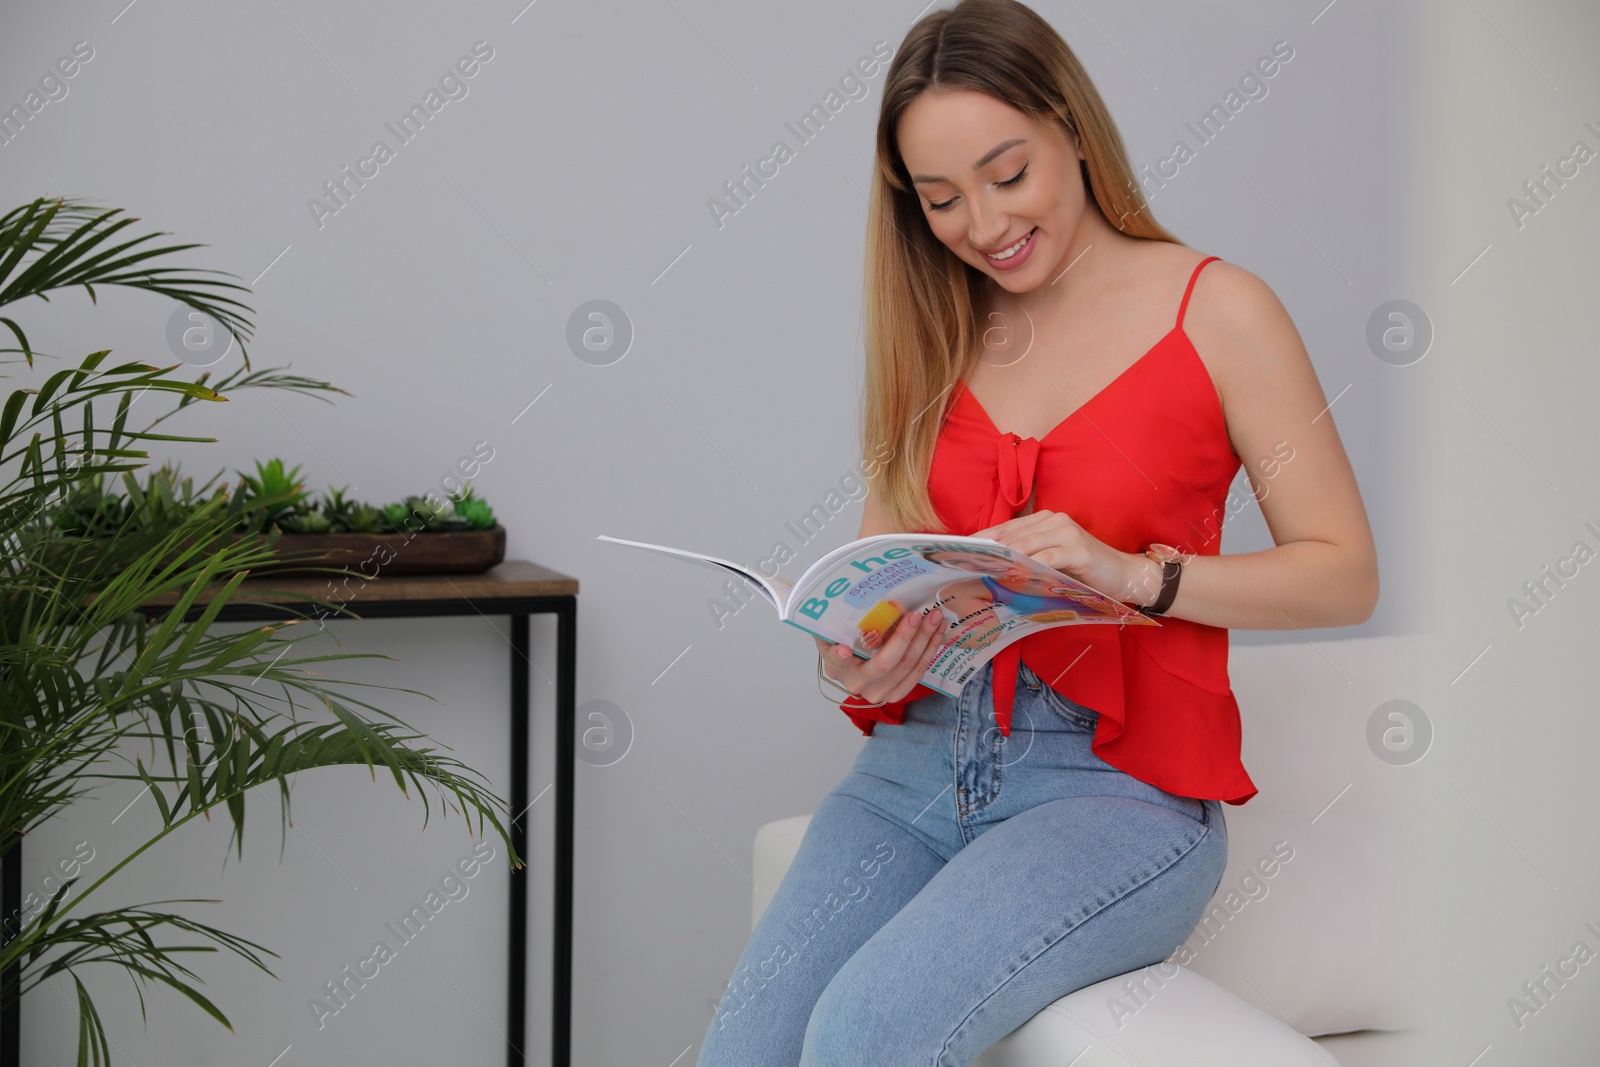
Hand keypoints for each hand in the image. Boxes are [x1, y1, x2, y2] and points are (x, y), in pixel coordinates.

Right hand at [814, 607, 946, 703]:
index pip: (837, 662)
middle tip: (916, 614)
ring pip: (907, 667)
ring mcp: (879, 692)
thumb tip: (875, 601)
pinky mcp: (897, 693)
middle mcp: (857, 683)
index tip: (843, 649)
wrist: (858, 667)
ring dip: (924, 639)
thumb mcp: (841, 630)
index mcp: (838, 666)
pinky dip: (930, 649)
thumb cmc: (848, 642)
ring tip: (935, 617)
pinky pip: (918, 672)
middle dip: (904, 637)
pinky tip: (938, 631)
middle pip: (884, 663)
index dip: (840, 657)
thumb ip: (846, 620)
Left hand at [972, 510, 1148, 602]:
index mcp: (1046, 519)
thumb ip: (1028, 557)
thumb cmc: (1085, 570)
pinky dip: (1027, 567)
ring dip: (1002, 559)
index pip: (1006, 528)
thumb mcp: (1052, 560)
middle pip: (1011, 535)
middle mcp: (1054, 519)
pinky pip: (1045, 558)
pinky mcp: (1077, 550)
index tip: (959, 550)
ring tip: (981, 570)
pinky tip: (1012, 576)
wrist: (1125, 574)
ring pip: (1025, 545)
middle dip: (987, 550)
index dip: (982, 538)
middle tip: (963, 563)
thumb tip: (994, 567)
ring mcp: (1066, 532)